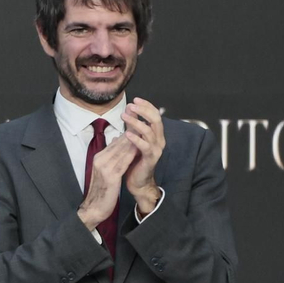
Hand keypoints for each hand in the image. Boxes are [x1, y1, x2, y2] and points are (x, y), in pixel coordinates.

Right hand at [76, 133, 136, 231]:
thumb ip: (111, 155)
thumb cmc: (102, 190)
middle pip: (119, 143)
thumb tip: (117, 140)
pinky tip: (140, 148)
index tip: (139, 124)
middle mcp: (100, 160)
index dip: (129, 132)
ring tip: (144, 131)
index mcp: (99, 158)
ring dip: (134, 140)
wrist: (94, 208)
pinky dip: (131, 154)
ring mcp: (104, 168)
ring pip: (122, 150)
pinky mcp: (110, 176)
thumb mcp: (105, 170)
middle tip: (144, 122)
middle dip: (132, 132)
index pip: (116, 142)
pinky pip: (123, 162)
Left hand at [121, 98, 164, 214]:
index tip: (135, 99)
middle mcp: (159, 140)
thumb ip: (133, 128)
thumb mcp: (133, 142)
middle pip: (156, 120)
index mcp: (156, 135)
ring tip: (124, 116)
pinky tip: (127, 134)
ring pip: (149, 131)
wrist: (138, 182)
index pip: (154, 115)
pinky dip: (136, 138)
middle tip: (131, 105)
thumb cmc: (135, 161)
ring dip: (136, 122)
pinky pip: (144, 146)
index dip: (146, 106)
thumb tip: (127, 112)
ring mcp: (156, 149)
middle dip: (143, 110)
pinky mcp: (150, 158)